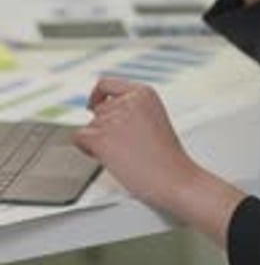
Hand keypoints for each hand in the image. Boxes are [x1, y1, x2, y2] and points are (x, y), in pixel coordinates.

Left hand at [75, 77, 191, 209]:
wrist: (175, 179)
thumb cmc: (167, 158)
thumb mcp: (153, 120)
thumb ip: (129, 112)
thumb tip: (98, 112)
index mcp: (144, 93)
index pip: (106, 84)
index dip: (96, 96)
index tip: (91, 105)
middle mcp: (127, 101)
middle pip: (98, 111)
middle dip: (104, 128)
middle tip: (126, 147)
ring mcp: (114, 119)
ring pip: (90, 127)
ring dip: (101, 142)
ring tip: (126, 156)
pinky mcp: (101, 138)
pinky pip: (79, 138)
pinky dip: (87, 149)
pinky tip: (106, 159)